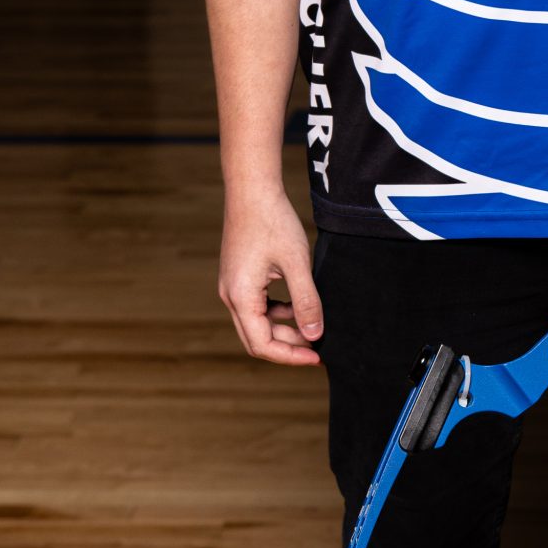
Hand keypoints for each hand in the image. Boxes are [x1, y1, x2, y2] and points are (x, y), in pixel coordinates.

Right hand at [218, 189, 323, 364]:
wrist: (252, 190)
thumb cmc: (272, 221)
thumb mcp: (296, 263)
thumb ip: (306, 301)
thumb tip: (316, 335)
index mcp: (240, 296)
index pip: (262, 345)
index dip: (290, 356)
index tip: (317, 356)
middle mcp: (230, 296)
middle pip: (257, 339)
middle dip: (287, 346)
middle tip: (317, 347)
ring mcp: (232, 286)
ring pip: (257, 323)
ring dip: (284, 328)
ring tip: (312, 324)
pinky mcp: (238, 277)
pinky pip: (256, 307)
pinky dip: (277, 312)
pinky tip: (298, 305)